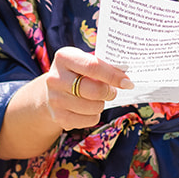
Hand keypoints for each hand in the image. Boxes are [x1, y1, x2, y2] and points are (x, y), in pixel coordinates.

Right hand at [0, 47, 131, 158]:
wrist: (51, 91)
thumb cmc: (76, 73)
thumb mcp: (84, 60)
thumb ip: (102, 64)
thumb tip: (125, 77)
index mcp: (64, 57)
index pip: (93, 66)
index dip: (113, 76)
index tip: (127, 82)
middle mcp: (55, 78)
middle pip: (94, 90)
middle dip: (109, 92)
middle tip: (112, 91)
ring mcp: (55, 99)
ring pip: (93, 107)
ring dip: (101, 104)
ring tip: (97, 98)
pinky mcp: (57, 116)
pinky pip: (89, 120)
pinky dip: (94, 116)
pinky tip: (89, 109)